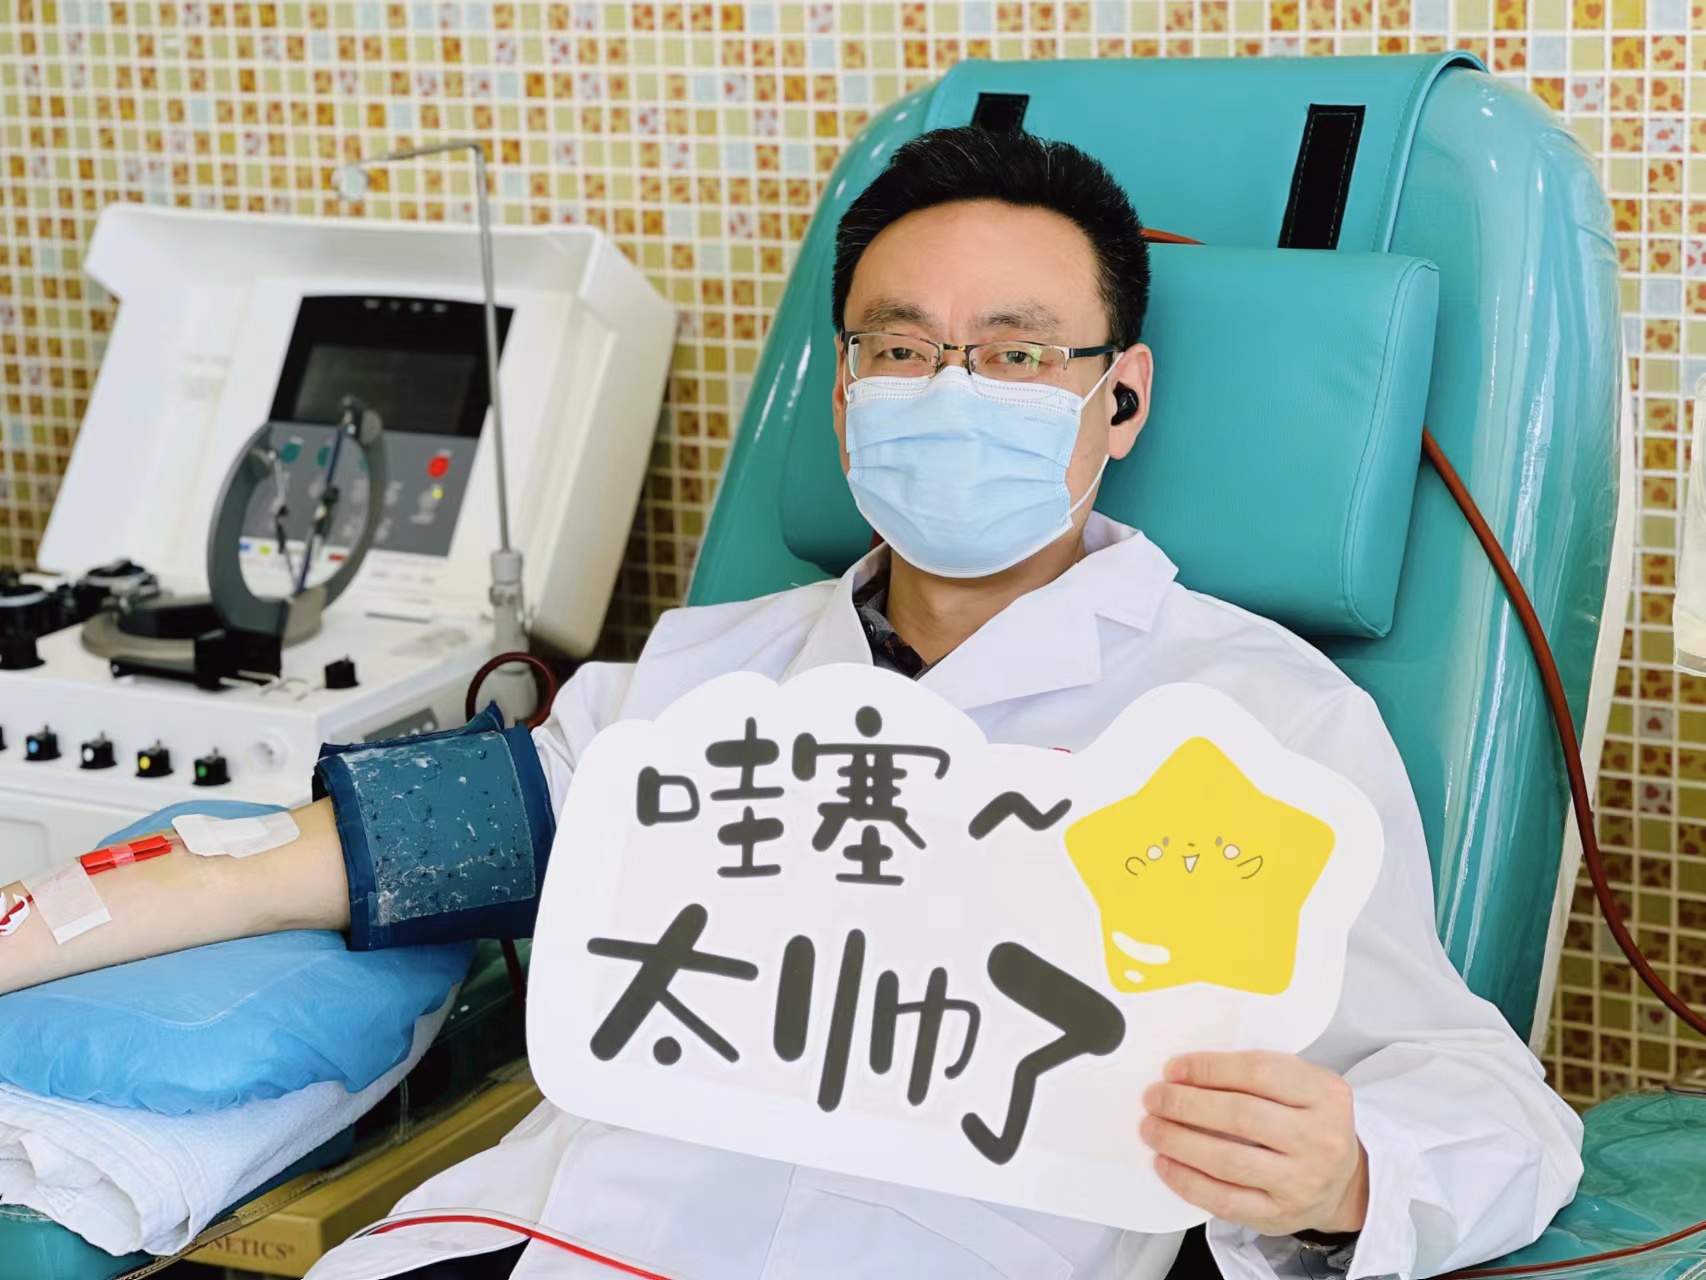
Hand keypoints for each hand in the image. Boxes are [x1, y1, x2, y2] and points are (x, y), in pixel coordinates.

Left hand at [1140, 1050, 1367, 1236]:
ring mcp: (1302, 1181)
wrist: (1343, 1182)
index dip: (1208, 1068)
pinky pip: (1224, 1200)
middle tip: (1155, 1098)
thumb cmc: (1310, 1124)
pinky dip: (1186, 1181)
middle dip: (1185, 1104)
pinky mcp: (1280, 1215)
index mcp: (1325, 1095)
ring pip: (1228, 1160)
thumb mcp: (1301, 1085)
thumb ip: (1255, 1074)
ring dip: (1178, 1141)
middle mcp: (1318, 1139)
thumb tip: (1186, 1073)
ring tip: (1152, 1128)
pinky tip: (1166, 1163)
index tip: (1174, 1068)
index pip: (1259, 1071)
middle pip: (1240, 1115)